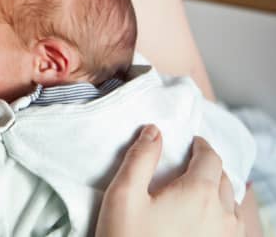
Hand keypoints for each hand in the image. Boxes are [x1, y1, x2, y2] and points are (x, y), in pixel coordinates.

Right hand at [96, 125, 244, 236]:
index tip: (191, 143)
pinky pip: (234, 228)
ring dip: (219, 191)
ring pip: (232, 205)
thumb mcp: (124, 195)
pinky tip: (209, 218)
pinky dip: (225, 215)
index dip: (200, 146)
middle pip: (223, 180)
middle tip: (190, 165)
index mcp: (198, 194)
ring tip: (200, 190)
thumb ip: (140, 158)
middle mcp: (221, 216)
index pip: (209, 158)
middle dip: (209, 167)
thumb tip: (154, 131)